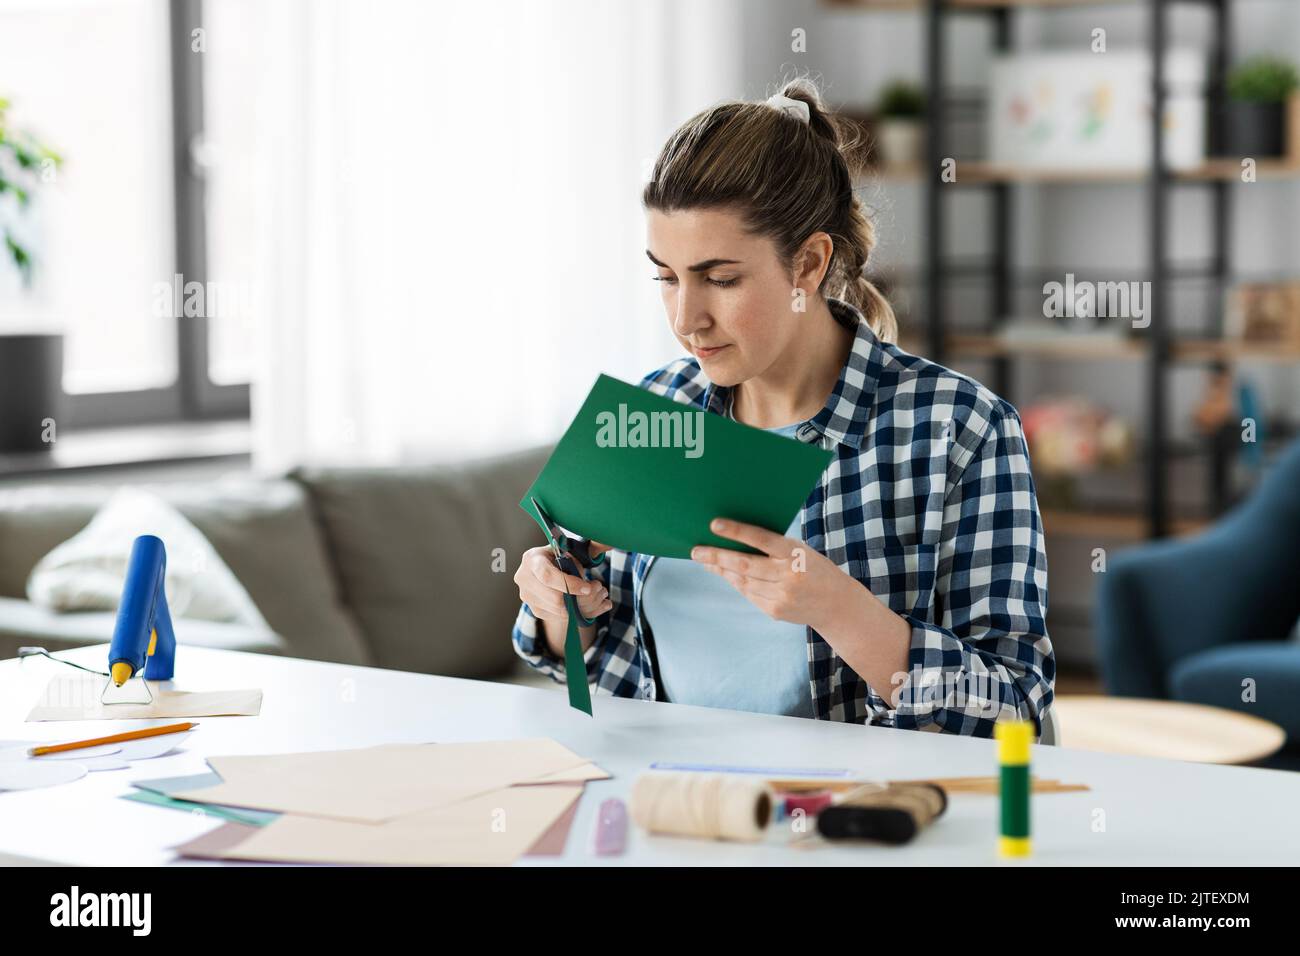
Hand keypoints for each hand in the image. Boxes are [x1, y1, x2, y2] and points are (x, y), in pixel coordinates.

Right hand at [514, 544, 612, 625]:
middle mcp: (524, 579)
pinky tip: (589, 604)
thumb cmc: (558, 556)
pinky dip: (575, 612)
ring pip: (557, 610)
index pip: (548, 576)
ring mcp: (527, 596)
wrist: (544, 568)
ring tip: (596, 595)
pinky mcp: (535, 609)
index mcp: (531, 559)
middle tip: (598, 591)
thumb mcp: (566, 550)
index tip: (588, 588)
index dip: (569, 584)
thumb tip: (598, 553)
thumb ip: (578, 554)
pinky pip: (558, 616)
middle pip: (553, 598)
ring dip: (580, 606)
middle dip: (579, 597)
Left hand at [690, 518, 856, 631]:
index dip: (736, 531)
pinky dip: (735, 583)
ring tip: (705, 560)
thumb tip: (735, 539)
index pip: (761, 539)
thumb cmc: (814, 568)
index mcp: (795, 553)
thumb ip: (774, 547)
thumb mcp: (800, 550)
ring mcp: (781, 596)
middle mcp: (788, 575)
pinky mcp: (775, 611)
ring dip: (721, 570)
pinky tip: (725, 574)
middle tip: (696, 550)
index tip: (714, 524)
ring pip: (742, 581)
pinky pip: (748, 594)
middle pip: (744, 564)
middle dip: (716, 556)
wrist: (836, 604)